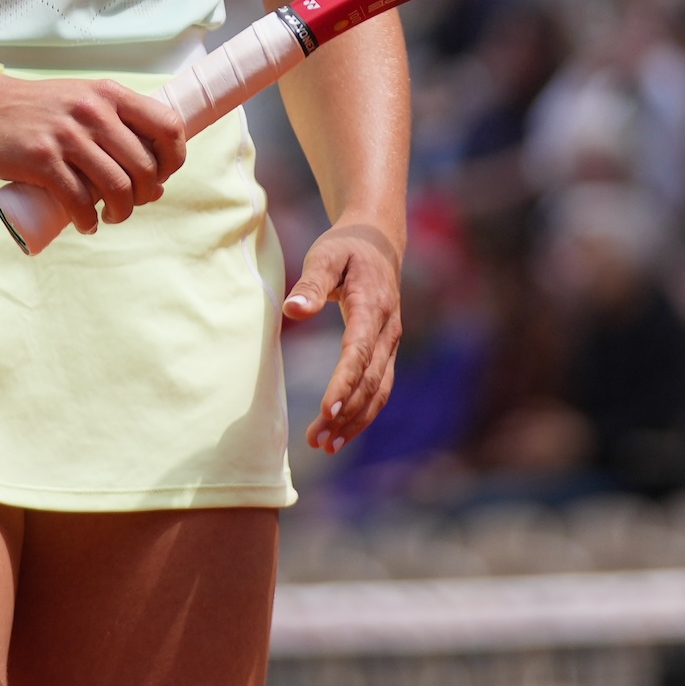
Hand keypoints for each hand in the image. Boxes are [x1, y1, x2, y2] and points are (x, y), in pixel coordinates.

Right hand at [0, 74, 186, 231]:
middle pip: (144, 166)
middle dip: (143, 195)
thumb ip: (119, 135)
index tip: (160, 175)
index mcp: (109, 94)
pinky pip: (79, 200)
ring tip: (109, 217)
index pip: (168, 126)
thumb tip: (156, 189)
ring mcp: (67, 135)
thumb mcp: (84, 105)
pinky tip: (85, 223)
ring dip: (120, 213)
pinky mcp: (42, 160)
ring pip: (117, 187)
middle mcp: (93, 111)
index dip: (173, 159)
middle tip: (127, 203)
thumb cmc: (41, 112)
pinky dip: (87, 220)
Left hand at [283, 221, 400, 453]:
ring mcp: (390, 343)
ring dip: (355, 421)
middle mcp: (388, 331)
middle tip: (317, 440)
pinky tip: (340, 431)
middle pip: (370, 381)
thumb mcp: (325, 255)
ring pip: (378, 391)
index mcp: (373, 306)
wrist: (379, 240)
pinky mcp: (386, 351)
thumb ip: (310, 283)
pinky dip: (362, 413)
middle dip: (345, 413)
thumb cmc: (346, 247)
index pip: (359, 353)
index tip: (325, 410)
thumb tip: (294, 311)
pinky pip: (379, 388)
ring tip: (325, 445)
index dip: (344, 383)